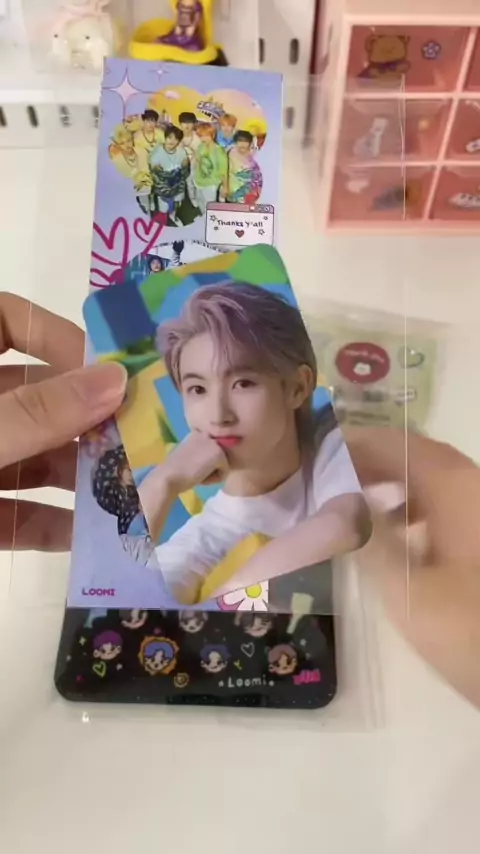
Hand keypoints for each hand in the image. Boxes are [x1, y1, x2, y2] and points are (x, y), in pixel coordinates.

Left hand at [0, 293, 126, 550]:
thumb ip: (35, 413)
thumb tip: (115, 381)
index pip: (3, 321)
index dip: (56, 336)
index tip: (110, 371)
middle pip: (29, 398)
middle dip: (85, 420)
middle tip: (141, 440)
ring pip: (25, 458)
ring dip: (75, 476)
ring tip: (131, 491)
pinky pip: (10, 512)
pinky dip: (45, 524)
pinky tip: (90, 538)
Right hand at [162, 431, 227, 495]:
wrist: (169, 476)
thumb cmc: (174, 471)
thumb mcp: (188, 455)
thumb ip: (200, 453)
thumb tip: (210, 461)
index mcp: (197, 433)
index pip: (211, 450)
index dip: (205, 462)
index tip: (193, 467)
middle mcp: (207, 434)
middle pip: (218, 457)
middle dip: (210, 468)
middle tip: (195, 472)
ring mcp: (214, 443)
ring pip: (223, 464)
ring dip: (212, 474)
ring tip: (197, 475)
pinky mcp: (219, 454)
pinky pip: (225, 472)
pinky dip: (214, 479)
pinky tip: (201, 478)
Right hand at [348, 427, 479, 708]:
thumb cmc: (470, 629)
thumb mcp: (407, 588)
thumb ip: (367, 537)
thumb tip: (336, 502)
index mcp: (455, 486)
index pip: (396, 444)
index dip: (353, 444)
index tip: (313, 454)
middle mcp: (474, 487)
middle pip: (415, 459)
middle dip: (369, 465)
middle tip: (323, 479)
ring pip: (432, 482)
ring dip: (391, 486)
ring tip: (349, 503)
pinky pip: (447, 505)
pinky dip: (415, 507)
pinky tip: (394, 535)